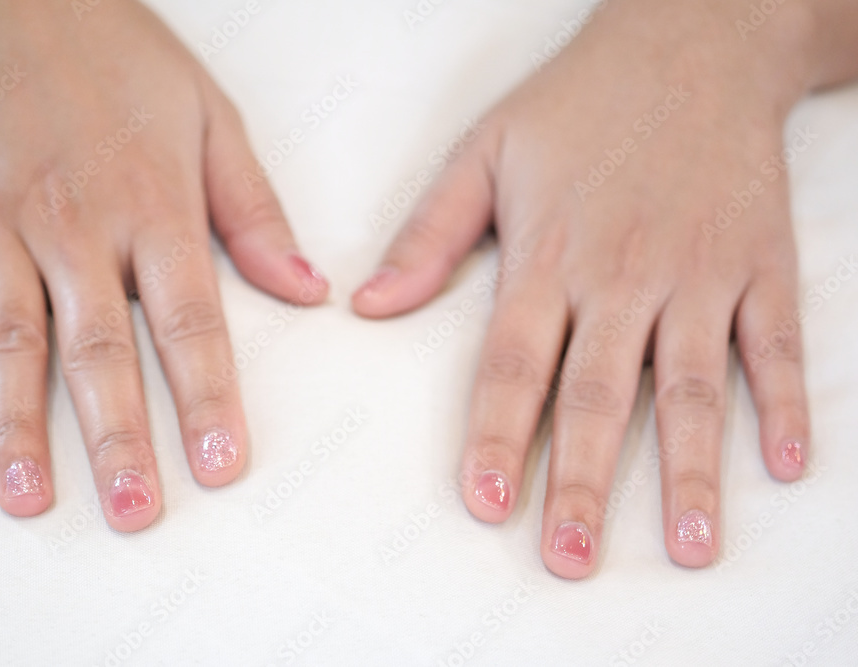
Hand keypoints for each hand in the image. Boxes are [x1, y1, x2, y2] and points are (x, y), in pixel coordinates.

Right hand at [0, 0, 327, 530]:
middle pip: (98, 349)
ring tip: (29, 494)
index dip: (207, 399)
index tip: (221, 464)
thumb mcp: (210, 118)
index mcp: (151, 206)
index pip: (188, 322)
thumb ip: (254, 212)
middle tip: (134, 509)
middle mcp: (73, 225)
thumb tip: (306, 288)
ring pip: (8, 339)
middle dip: (117, 436)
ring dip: (16, 424)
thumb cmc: (115, 58)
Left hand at [353, 0, 816, 576]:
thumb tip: (368, 304)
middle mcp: (623, 276)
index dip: (498, 437)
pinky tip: (784, 465)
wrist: (693, 42)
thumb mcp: (484, 152)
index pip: (514, 364)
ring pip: (692, 385)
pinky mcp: (760, 263)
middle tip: (572, 558)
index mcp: (547, 256)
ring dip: (691, 469)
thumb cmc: (580, 102)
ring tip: (689, 544)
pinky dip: (783, 403)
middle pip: (598, 395)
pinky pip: (776, 343)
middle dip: (585, 482)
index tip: (486, 504)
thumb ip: (428, 235)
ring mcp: (698, 273)